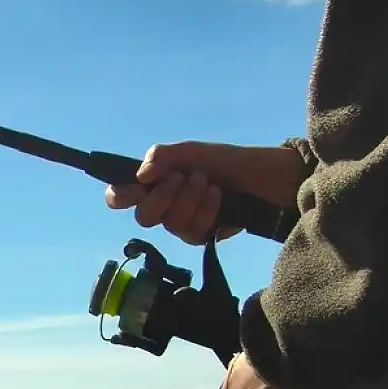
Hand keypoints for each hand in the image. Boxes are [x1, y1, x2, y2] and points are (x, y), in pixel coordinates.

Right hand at [104, 141, 307, 244]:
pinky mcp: (202, 236)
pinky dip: (205, 212)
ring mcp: (182, 223)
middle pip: (143, 216)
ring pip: (170, 224)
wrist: (267, 177)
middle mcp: (164, 206)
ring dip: (190, 200)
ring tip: (209, 183)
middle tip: (183, 177)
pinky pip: (192, 232)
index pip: (121, 197)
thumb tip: (141, 175)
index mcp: (155, 183)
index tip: (136, 186)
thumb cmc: (228, 161)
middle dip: (163, 196)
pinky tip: (219, 198)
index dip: (120, 195)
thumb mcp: (194, 152)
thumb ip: (164, 157)